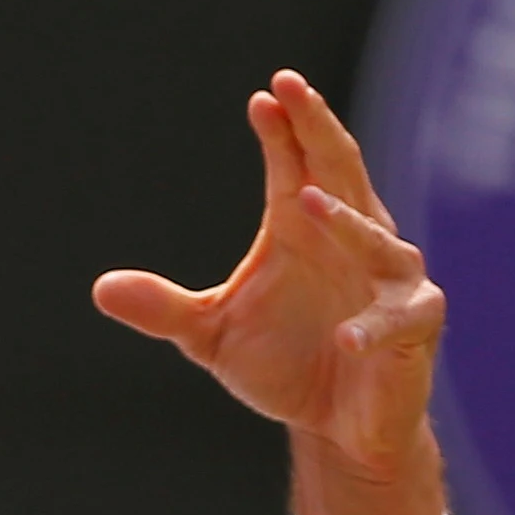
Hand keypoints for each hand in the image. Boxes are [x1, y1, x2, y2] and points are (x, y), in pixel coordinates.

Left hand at [93, 70, 445, 480]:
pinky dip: (375, 325)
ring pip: (375, 238)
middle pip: (337, 171)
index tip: (262, 97)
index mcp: (300, 228)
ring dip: (344, 220)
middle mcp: (350, 240)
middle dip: (317, 128)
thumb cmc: (284, 366)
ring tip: (305, 200)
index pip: (293, 163)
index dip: (281, 129)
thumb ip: (164, 310)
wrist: (339, 428)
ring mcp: (387, 281)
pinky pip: (399, 318)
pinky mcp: (413, 327)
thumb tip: (101, 288)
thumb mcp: (213, 337)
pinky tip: (345, 338)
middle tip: (292, 87)